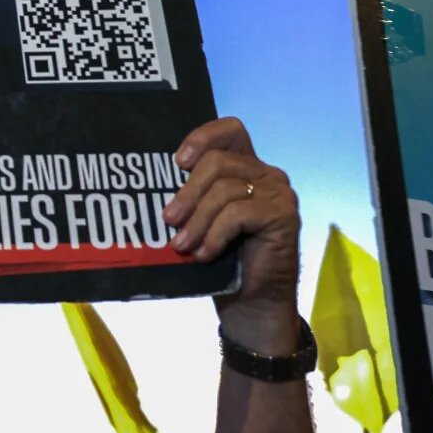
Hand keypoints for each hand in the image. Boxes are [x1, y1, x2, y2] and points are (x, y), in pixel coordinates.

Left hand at [163, 116, 301, 352]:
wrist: (251, 302)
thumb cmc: (222, 259)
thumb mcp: (200, 219)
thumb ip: (191, 194)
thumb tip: (148, 181)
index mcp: (247, 168)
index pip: (231, 130)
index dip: (203, 137)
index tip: (178, 162)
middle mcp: (267, 175)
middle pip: (219, 162)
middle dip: (187, 191)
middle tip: (168, 219)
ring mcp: (279, 194)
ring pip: (225, 189)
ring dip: (197, 220)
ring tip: (181, 245)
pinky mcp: (283, 215)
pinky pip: (238, 213)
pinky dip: (215, 234)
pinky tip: (204, 253)